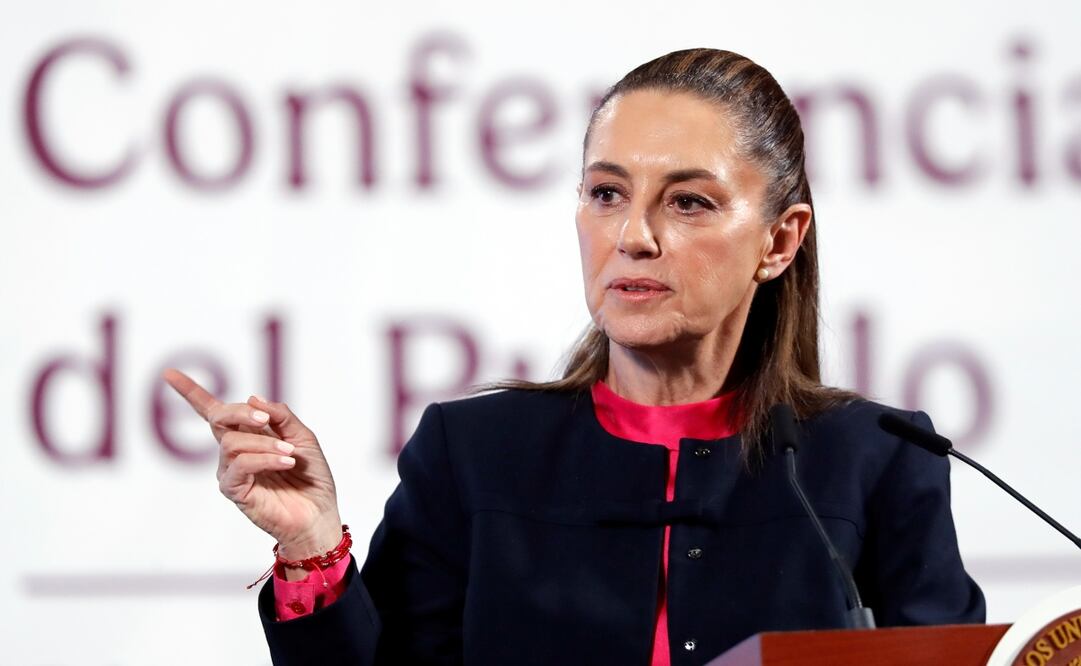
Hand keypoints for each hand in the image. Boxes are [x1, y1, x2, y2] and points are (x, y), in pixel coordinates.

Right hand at [162, 368, 342, 559]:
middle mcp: (234, 452)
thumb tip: (251, 398)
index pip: (214, 411)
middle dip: (239, 412)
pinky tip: (286, 461)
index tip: (168, 373)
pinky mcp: (234, 491)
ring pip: (232, 442)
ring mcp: (231, 471)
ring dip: (265, 442)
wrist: (318, 513)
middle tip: (265, 419)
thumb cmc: (311, 477)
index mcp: (248, 435)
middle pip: (218, 417)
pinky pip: (241, 465)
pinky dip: (266, 458)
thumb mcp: (302, 437)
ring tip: (290, 453)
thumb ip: (280, 416)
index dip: (191, 392)